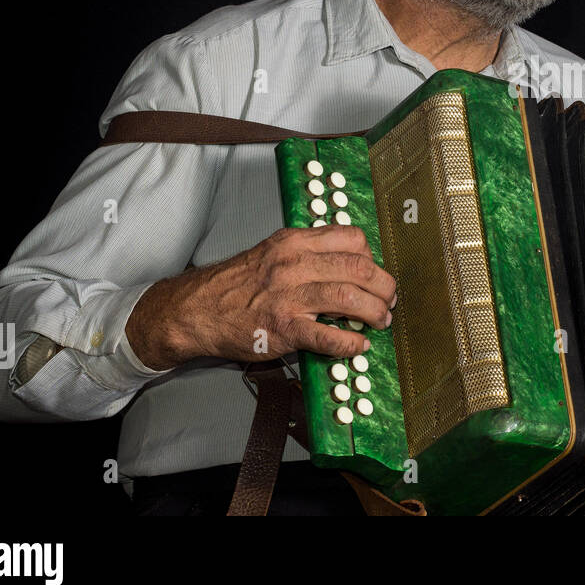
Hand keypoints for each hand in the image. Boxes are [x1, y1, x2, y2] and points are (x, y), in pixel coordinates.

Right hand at [126, 225, 396, 370]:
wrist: (195, 309)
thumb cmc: (236, 285)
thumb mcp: (272, 253)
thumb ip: (308, 253)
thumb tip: (347, 263)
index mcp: (294, 243)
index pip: (351, 238)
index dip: (372, 256)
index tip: (375, 270)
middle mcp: (293, 265)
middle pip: (358, 267)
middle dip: (383, 285)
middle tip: (389, 299)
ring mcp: (288, 297)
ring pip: (349, 297)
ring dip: (375, 312)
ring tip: (381, 320)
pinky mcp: (283, 329)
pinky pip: (328, 336)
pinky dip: (350, 343)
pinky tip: (358, 345)